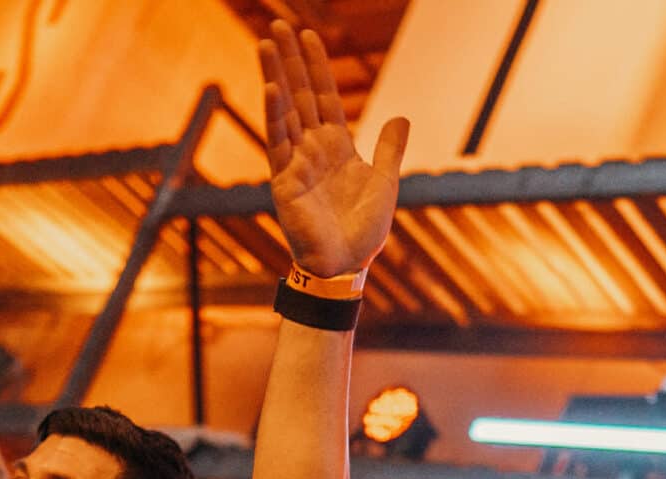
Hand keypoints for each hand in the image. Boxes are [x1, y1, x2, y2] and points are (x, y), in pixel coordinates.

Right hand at [259, 22, 407, 277]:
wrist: (346, 266)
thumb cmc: (363, 232)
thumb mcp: (385, 183)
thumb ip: (390, 149)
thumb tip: (401, 117)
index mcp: (336, 147)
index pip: (324, 97)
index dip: (317, 66)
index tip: (309, 35)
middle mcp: (312, 149)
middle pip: (299, 94)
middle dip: (289, 59)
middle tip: (276, 25)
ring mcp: (296, 162)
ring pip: (284, 110)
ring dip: (275, 75)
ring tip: (264, 43)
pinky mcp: (284, 181)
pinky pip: (278, 143)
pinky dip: (275, 115)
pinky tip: (271, 88)